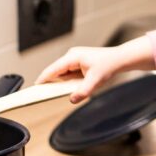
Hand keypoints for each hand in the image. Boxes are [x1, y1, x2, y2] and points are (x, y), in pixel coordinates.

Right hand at [35, 37, 154, 102]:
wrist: (120, 59)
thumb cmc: (109, 64)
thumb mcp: (95, 81)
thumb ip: (83, 92)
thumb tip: (72, 99)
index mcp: (72, 57)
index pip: (52, 69)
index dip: (42, 79)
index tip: (34, 88)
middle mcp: (72, 56)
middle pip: (55, 72)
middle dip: (51, 84)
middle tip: (43, 95)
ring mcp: (75, 59)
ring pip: (62, 74)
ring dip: (61, 83)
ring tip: (56, 94)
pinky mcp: (79, 64)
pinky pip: (68, 74)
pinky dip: (67, 82)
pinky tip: (70, 89)